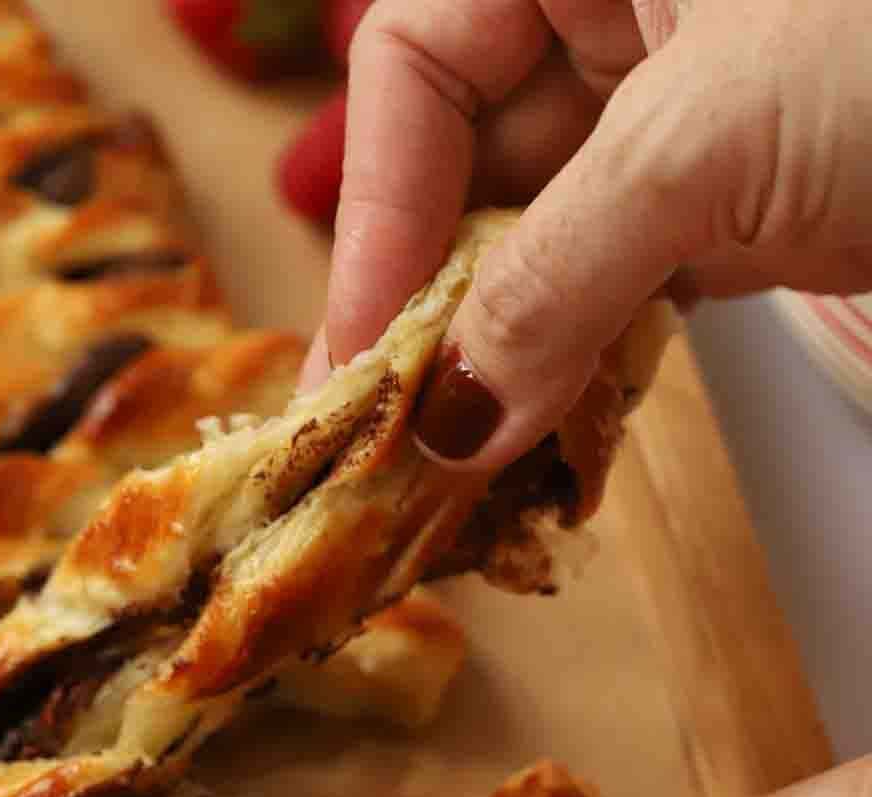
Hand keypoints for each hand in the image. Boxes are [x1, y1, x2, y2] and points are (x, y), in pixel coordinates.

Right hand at [300, 0, 871, 477]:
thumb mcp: (705, 146)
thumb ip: (550, 285)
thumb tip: (443, 424)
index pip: (418, 63)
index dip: (374, 214)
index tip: (356, 358)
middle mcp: (619, 4)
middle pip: (469, 162)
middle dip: (433, 302)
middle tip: (390, 435)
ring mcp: (679, 102)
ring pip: (540, 233)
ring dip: (502, 348)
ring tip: (459, 460)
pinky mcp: (731, 193)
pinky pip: (616, 277)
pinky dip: (583, 356)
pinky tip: (548, 430)